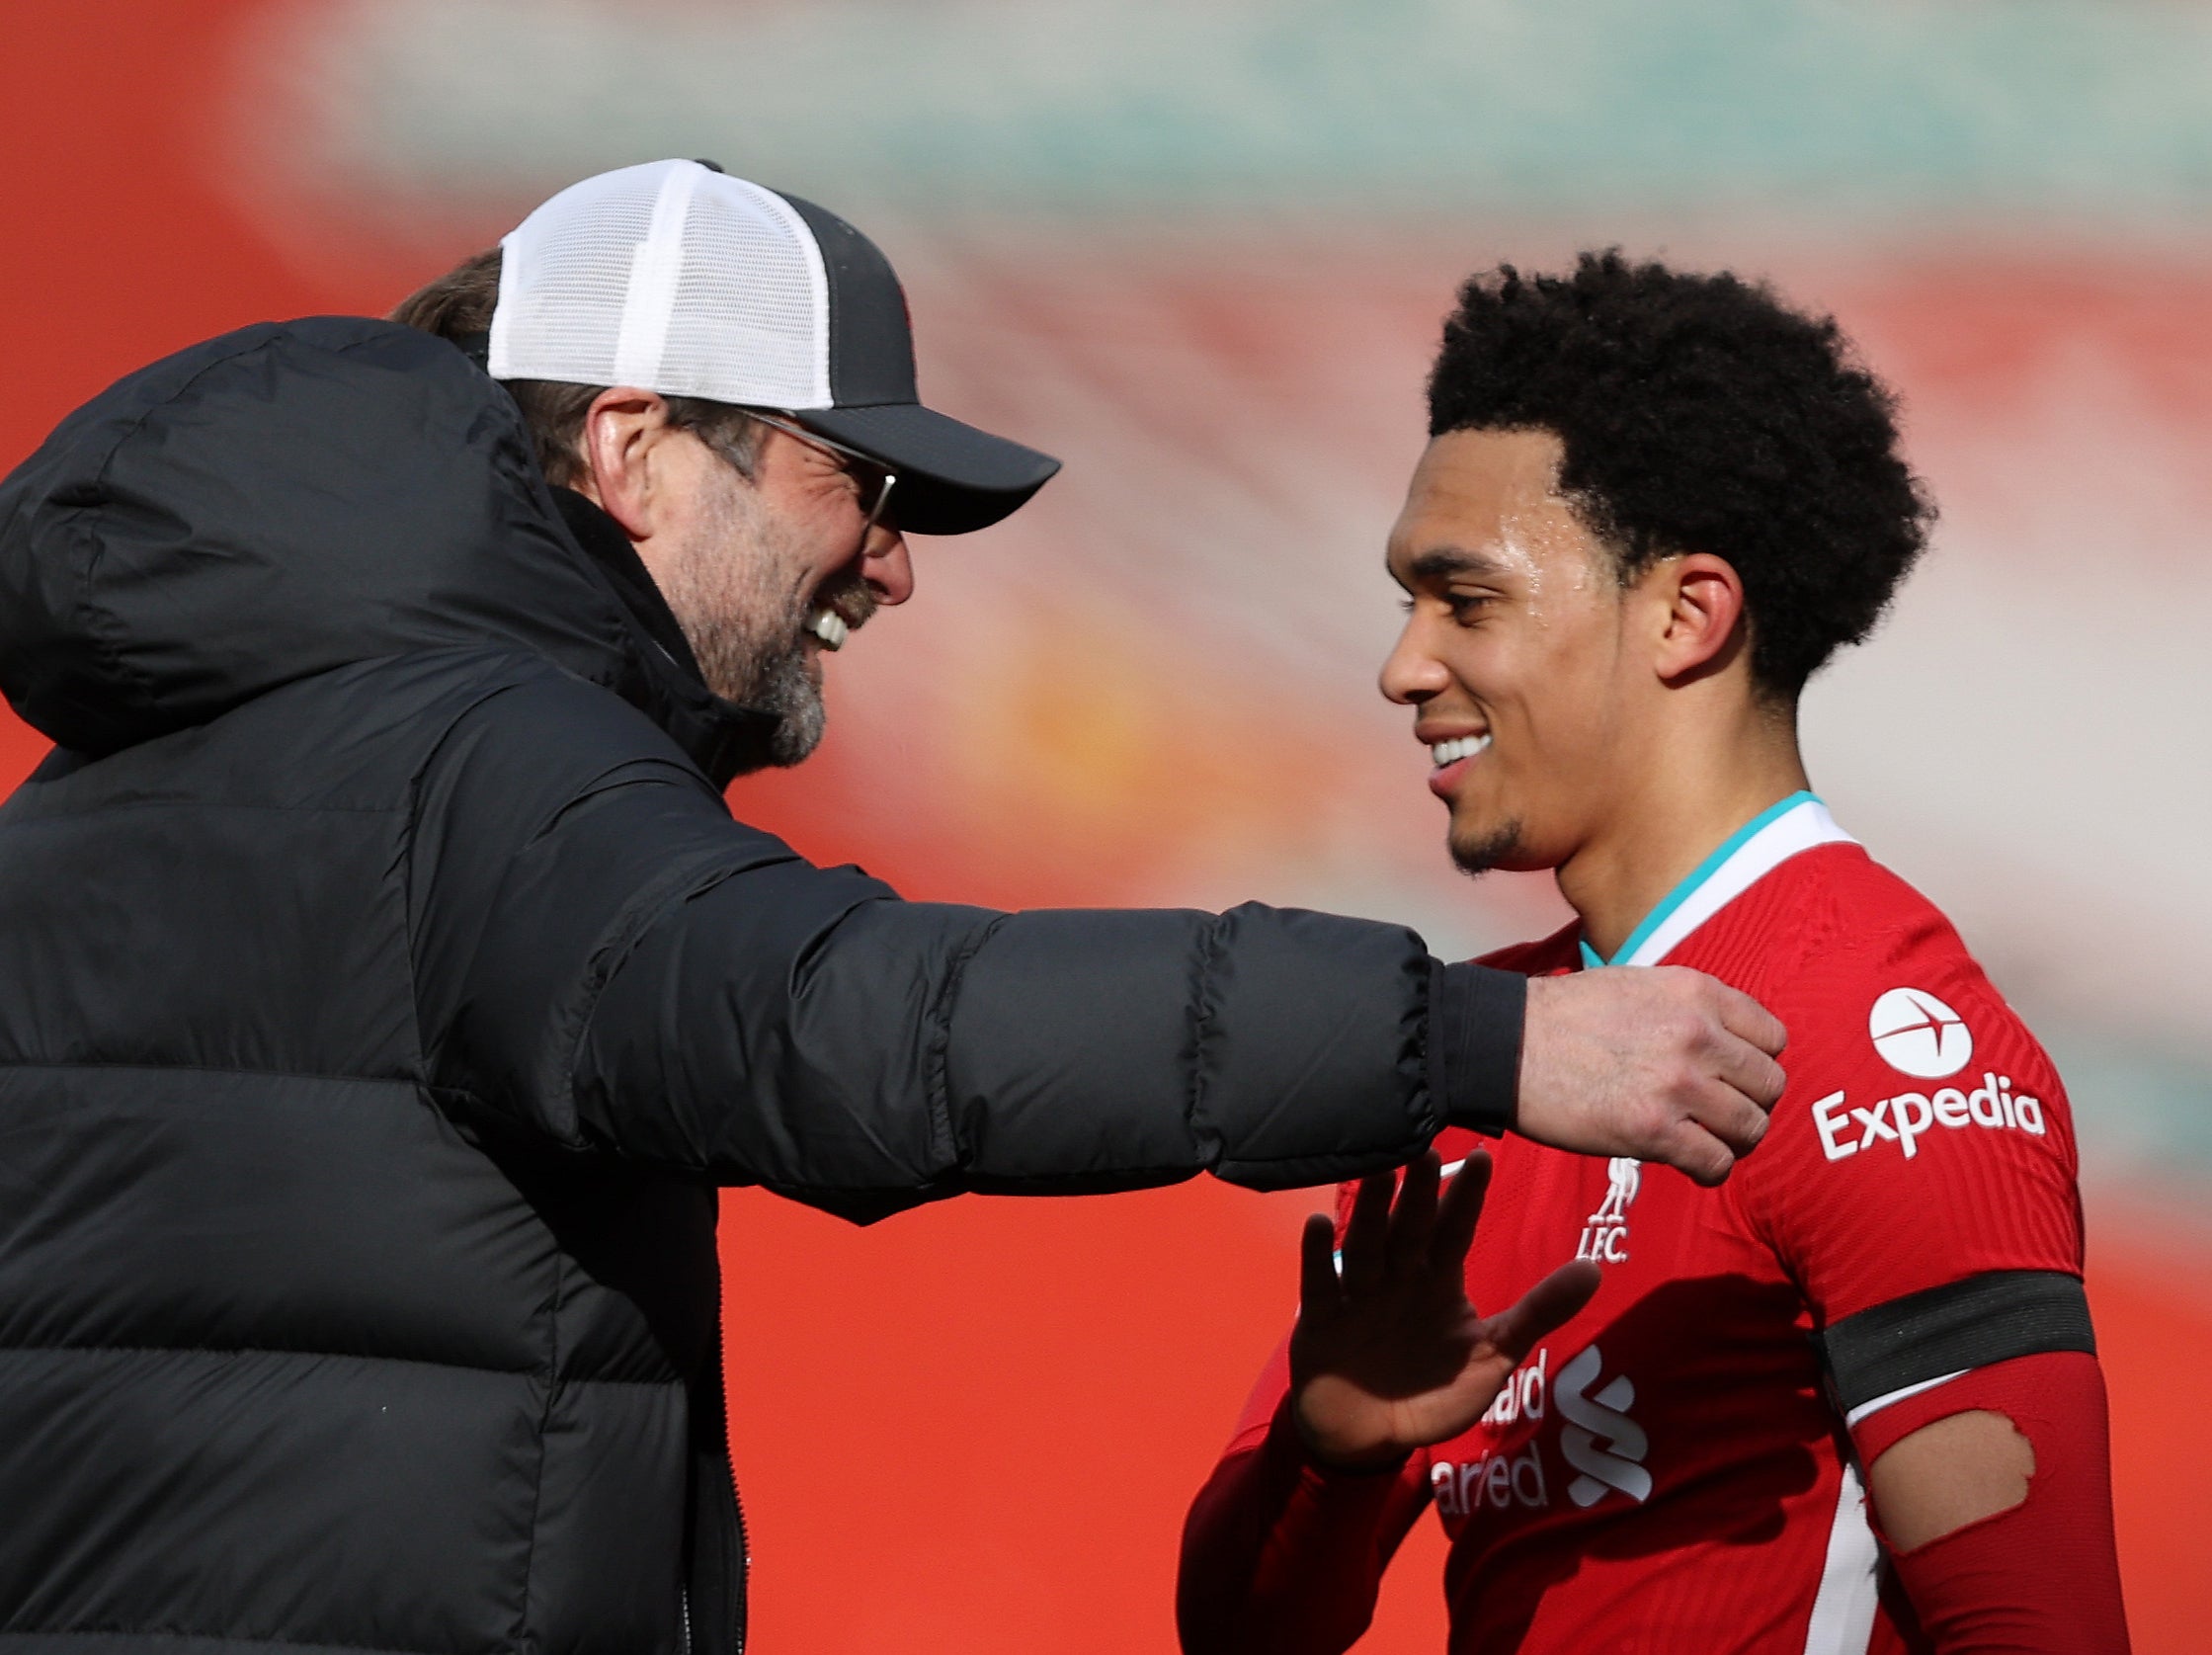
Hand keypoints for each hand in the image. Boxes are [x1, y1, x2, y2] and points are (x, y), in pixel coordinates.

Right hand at [1290, 1151, 1601, 1471]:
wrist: (1368, 1435)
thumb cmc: (1432, 1391)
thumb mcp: (1493, 1354)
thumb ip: (1538, 1311)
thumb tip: (1596, 1269)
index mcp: (1438, 1279)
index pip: (1456, 1230)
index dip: (1468, 1197)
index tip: (1485, 1157)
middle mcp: (1398, 1276)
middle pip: (1410, 1228)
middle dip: (1418, 1193)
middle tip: (1425, 1149)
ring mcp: (1358, 1294)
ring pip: (1366, 1245)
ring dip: (1371, 1211)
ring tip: (1378, 1171)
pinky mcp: (1322, 1319)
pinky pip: (1319, 1283)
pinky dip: (1318, 1255)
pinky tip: (1319, 1222)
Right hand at [1516, 967, 1785, 1184]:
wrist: (1505, 1044)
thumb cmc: (1564, 1016)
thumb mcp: (1639, 985)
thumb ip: (1691, 1008)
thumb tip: (1729, 1044)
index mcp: (1696, 992)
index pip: (1774, 1038)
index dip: (1756, 1063)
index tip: (1733, 1077)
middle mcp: (1697, 1034)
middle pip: (1770, 1086)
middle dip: (1749, 1104)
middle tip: (1720, 1114)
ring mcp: (1678, 1084)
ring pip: (1751, 1127)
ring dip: (1732, 1140)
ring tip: (1705, 1140)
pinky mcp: (1654, 1130)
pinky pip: (1716, 1163)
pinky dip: (1709, 1170)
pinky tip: (1689, 1163)